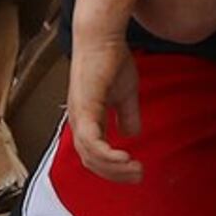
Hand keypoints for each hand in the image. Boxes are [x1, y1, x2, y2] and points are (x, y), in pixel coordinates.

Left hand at [67, 22, 144, 183]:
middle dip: (115, 174)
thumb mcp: (126, 93)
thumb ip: (127, 114)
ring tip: (135, 169)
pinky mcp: (84, 109)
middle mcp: (78, 122)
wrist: (102, 38)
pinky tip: (125, 157)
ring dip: (113, 167)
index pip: (94, 155)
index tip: (135, 171)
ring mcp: (79, 116)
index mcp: (86, 120)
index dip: (113, 168)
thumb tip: (132, 134)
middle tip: (137, 176)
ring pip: (90, 156)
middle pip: (91, 161)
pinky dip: (107, 154)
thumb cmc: (111, 60)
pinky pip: (92, 141)